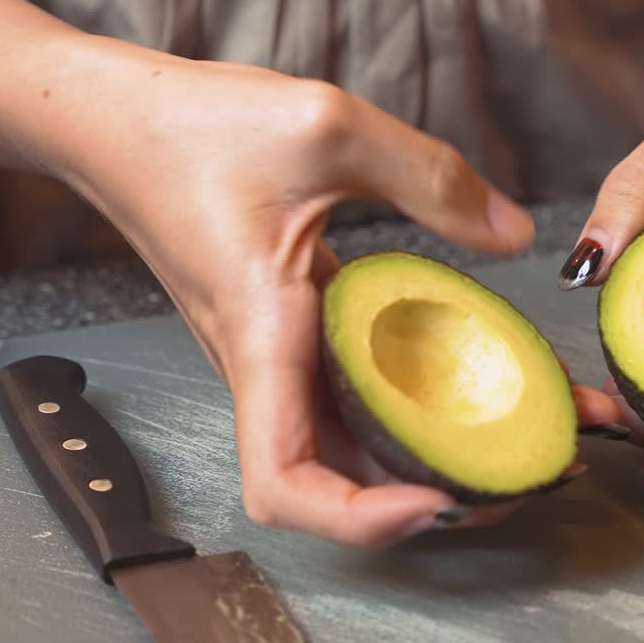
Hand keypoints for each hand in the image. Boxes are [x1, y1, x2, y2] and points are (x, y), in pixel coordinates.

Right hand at [65, 55, 616, 546]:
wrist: (119, 124)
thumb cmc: (191, 127)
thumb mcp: (327, 126)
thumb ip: (430, 178)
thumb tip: (514, 234)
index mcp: (262, 334)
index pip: (286, 480)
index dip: (358, 518)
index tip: (434, 500)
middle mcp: (267, 364)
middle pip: (340, 482)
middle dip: (434, 497)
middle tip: (525, 474)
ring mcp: (276, 355)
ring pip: (354, 442)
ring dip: (434, 454)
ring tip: (521, 434)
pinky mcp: (291, 332)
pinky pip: (355, 391)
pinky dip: (416, 400)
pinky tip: (474, 374)